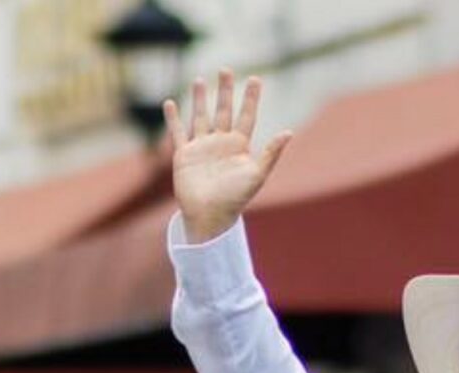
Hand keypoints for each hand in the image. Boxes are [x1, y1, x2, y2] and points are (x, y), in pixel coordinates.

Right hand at [164, 70, 292, 243]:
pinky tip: (170, 103)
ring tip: (200, 79)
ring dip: (200, 98)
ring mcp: (202, 147)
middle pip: (223, 110)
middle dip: (225, 91)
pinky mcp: (184, 155)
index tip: (256, 79)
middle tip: (226, 70)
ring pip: (201, 116)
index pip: (247, 116)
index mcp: (239, 146)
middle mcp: (221, 143)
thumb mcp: (257, 174)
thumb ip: (271, 153)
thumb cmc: (235, 198)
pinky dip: (173, 118)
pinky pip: (178, 132)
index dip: (251, 98)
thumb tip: (289, 132)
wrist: (210, 215)